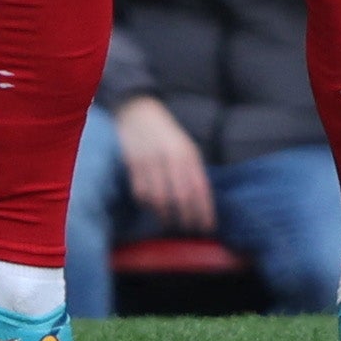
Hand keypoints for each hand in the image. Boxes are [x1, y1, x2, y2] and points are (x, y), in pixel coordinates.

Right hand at [114, 96, 216, 234]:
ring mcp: (150, 161)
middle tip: (189, 229)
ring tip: (169, 222)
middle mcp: (170, 158)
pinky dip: (147, 204)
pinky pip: (140, 192)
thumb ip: (194, 171)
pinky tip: (151, 206)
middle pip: (181, 197)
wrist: (137, 111)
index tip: (208, 228)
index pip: (200, 188)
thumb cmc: (166, 134)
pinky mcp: (132, 163)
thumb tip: (202, 203)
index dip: (205, 211)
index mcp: (187, 154)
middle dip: (187, 218)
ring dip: (165, 215)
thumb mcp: (186, 147)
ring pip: (159, 199)